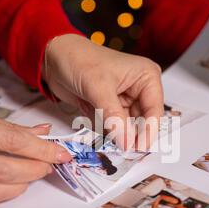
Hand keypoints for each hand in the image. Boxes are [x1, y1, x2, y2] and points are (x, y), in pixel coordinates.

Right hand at [0, 102, 71, 207]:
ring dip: (20, 186)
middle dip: (35, 170)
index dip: (41, 150)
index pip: (11, 141)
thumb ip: (8, 128)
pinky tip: (11, 187)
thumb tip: (43, 134)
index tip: (60, 154)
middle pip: (5, 170)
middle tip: (49, 166)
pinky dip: (0, 196)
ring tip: (31, 176)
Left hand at [42, 34, 164, 149]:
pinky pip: (113, 128)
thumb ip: (114, 118)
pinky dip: (105, 132)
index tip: (138, 148)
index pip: (154, 111)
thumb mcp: (99, 88)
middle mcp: (139, 90)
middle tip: (122, 150)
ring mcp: (124, 101)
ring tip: (105, 135)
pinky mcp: (110, 110)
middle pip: (142, 122)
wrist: (54, 57)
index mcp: (146, 77)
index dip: (148, 131)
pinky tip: (95, 125)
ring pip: (127, 128)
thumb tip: (127, 142)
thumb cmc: (79, 60)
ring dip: (116, 135)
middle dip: (131, 135)